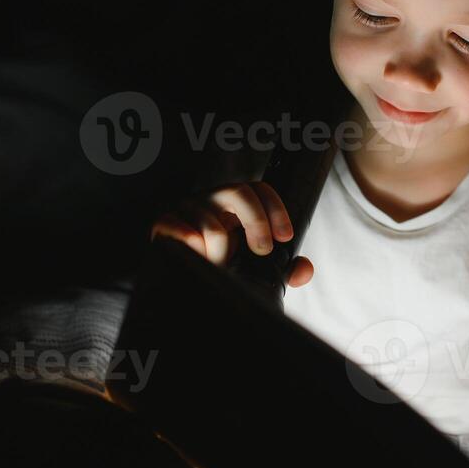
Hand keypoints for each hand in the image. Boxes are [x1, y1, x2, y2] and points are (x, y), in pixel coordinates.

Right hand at [149, 181, 313, 287]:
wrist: (176, 276)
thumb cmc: (218, 265)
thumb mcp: (253, 268)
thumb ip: (282, 269)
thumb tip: (304, 270)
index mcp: (235, 205)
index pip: (259, 190)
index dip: (276, 209)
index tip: (286, 237)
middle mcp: (212, 200)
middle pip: (239, 191)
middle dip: (256, 221)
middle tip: (261, 250)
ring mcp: (188, 208)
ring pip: (213, 226)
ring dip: (221, 253)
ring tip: (219, 265)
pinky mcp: (164, 223)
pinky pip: (184, 234)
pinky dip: (196, 252)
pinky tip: (197, 259)